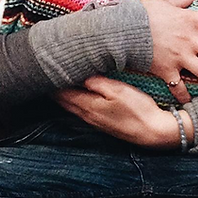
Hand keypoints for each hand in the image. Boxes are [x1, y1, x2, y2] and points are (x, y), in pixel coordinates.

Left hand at [55, 76, 193, 149]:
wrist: (154, 132)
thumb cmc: (138, 110)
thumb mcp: (117, 90)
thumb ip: (95, 82)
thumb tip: (78, 73)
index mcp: (87, 105)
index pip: (60, 92)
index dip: (50, 79)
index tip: (43, 65)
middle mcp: (86, 115)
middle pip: (62, 100)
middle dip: (52, 86)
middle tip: (44, 70)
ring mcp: (93, 120)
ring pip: (70, 105)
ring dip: (62, 93)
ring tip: (56, 79)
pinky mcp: (101, 122)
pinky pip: (80, 109)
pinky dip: (73, 99)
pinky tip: (76, 93)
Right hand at [141, 0, 197, 102]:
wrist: (121, 31)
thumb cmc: (142, 13)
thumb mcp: (163, 2)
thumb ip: (180, 1)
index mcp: (191, 21)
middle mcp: (190, 41)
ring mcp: (179, 58)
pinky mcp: (167, 71)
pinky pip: (179, 88)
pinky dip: (186, 97)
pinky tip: (192, 103)